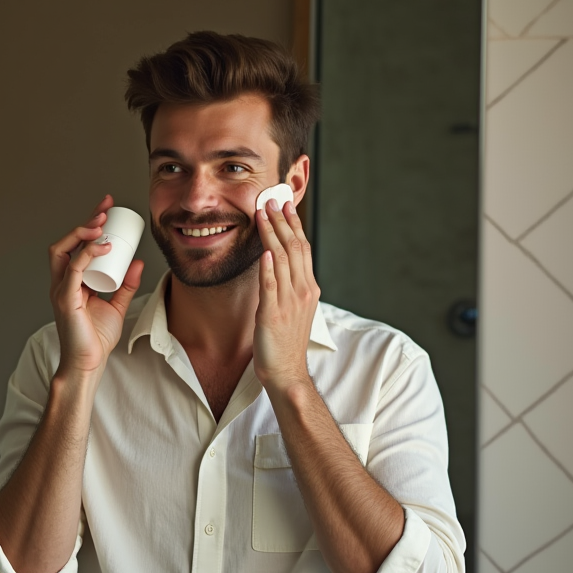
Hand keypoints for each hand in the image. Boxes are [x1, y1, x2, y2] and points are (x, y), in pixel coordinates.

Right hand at [47, 194, 144, 376]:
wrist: (89, 362)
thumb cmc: (97, 338)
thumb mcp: (117, 305)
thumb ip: (127, 285)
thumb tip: (138, 262)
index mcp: (71, 281)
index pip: (76, 245)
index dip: (90, 224)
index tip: (107, 208)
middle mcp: (62, 282)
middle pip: (65, 242)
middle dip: (85, 221)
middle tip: (105, 209)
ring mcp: (60, 289)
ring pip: (62, 251)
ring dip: (81, 233)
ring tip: (101, 223)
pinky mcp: (64, 299)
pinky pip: (72, 270)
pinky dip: (86, 255)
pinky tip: (103, 246)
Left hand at [253, 198, 319, 394]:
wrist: (287, 372)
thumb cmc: (286, 342)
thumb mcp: (294, 308)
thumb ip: (289, 284)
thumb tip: (277, 261)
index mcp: (309, 288)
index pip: (302, 248)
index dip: (292, 224)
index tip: (284, 205)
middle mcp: (302, 291)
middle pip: (294, 248)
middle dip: (281, 221)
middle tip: (271, 200)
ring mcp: (289, 302)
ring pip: (283, 261)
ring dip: (272, 235)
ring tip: (263, 214)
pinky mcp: (273, 315)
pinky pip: (271, 286)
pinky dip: (268, 268)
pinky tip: (264, 251)